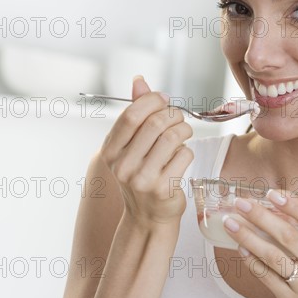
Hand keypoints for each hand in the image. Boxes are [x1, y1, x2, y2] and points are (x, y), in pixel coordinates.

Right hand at [99, 75, 193, 227]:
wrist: (148, 217)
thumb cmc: (142, 173)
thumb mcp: (131, 146)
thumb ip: (136, 113)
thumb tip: (139, 80)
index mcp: (110, 150)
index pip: (131, 114)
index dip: (152, 100)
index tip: (164, 100)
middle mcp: (122, 165)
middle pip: (156, 123)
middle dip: (174, 114)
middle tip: (178, 119)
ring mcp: (142, 179)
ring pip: (173, 136)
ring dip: (184, 129)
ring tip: (183, 134)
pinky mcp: (163, 188)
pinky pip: (184, 154)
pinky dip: (187, 150)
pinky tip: (181, 157)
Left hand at [223, 190, 297, 297]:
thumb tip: (290, 216)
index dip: (295, 206)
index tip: (274, 194)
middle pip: (288, 236)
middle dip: (262, 216)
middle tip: (243, 203)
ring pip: (273, 256)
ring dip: (249, 236)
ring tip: (232, 224)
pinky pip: (267, 278)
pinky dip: (252, 262)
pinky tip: (241, 249)